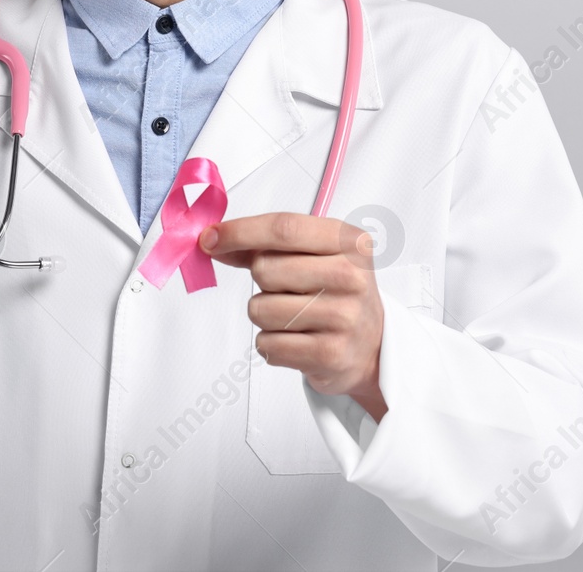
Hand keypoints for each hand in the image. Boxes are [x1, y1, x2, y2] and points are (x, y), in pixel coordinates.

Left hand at [200, 212, 387, 422]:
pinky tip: (297, 339)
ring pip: (260, 309)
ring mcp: (344, 317)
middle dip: (261, 281)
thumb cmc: (335, 293)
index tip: (210, 238)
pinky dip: (271, 343)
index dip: (240, 232)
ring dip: (265, 315)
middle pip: (266, 269)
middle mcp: (352, 276)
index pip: (283, 228)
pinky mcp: (330, 354)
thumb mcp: (314, 256)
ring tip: (294, 317)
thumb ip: (264, 245)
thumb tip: (213, 241)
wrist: (372, 347)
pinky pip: (267, 343)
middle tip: (286, 289)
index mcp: (349, 241)